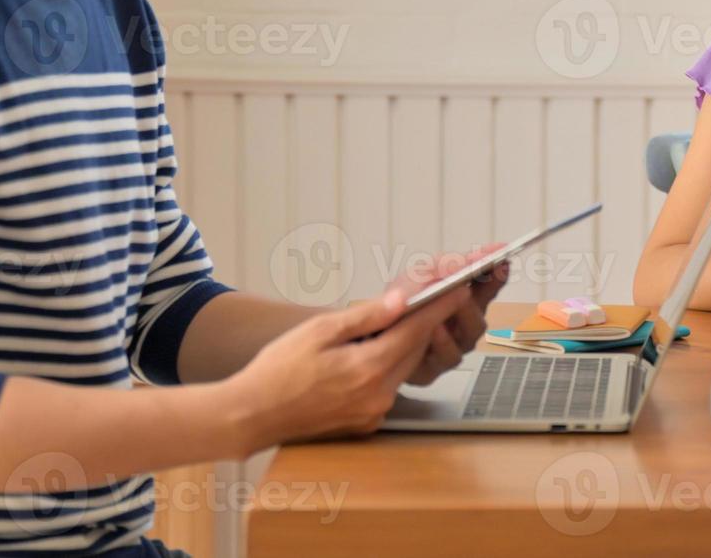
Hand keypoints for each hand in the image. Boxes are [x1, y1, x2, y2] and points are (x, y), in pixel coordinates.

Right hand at [216, 283, 472, 452]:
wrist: (251, 415)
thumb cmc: (278, 369)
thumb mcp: (319, 330)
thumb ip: (365, 316)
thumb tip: (401, 300)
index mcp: (368, 368)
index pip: (416, 331)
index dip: (439, 306)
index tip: (458, 287)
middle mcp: (378, 395)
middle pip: (414, 350)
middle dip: (424, 323)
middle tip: (434, 295)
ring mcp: (373, 412)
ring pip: (401, 368)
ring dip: (404, 344)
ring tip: (400, 319)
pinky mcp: (366, 423)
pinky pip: (387, 386)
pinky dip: (387, 366)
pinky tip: (372, 352)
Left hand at [388, 244, 510, 385]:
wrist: (370, 335)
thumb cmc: (398, 305)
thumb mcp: (413, 279)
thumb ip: (437, 268)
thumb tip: (461, 262)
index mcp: (460, 303)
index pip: (485, 288)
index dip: (496, 275)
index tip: (503, 260)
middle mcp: (460, 327)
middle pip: (481, 315)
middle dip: (481, 296)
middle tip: (479, 279)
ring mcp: (450, 348)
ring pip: (469, 335)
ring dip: (462, 316)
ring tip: (456, 298)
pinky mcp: (434, 369)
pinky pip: (445, 356)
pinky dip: (441, 340)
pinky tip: (433, 328)